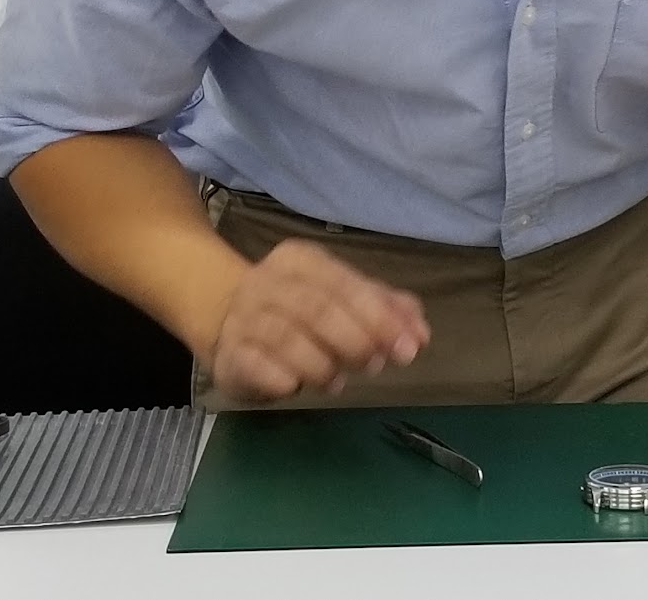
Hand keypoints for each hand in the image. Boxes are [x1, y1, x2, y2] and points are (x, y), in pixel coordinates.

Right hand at [207, 238, 429, 401]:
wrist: (230, 324)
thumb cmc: (299, 312)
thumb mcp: (344, 301)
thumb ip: (385, 311)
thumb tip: (420, 334)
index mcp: (300, 261)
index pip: (343, 283)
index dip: (379, 316)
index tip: (408, 348)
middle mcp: (266, 283)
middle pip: (315, 308)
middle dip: (355, 340)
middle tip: (376, 365)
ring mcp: (242, 318)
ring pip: (286, 338)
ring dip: (321, 364)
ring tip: (338, 381)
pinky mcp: (227, 354)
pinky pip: (253, 364)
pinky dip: (281, 377)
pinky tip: (295, 386)